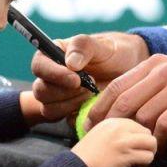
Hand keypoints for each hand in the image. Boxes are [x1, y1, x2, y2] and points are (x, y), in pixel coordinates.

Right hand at [31, 32, 148, 120]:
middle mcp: (51, 77)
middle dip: (65, 92)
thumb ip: (84, 47)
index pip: (39, 66)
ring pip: (49, 109)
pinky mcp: (68, 113)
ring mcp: (58, 97)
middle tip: (89, 86)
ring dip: (72, 104)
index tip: (75, 79)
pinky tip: (93, 105)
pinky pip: (64, 121)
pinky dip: (79, 116)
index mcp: (53, 55)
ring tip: (92, 93)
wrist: (127, 71)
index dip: (53, 74)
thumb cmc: (112, 53)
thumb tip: (70, 63)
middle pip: (40, 91)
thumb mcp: (102, 45)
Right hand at [72, 118, 156, 166]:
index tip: (135, 144)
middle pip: (147, 131)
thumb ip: (116, 129)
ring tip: (140, 158)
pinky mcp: (126, 155)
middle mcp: (120, 128)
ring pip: (151, 143)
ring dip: (148, 152)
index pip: (138, 123)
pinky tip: (137, 165)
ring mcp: (124, 141)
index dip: (138, 135)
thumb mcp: (99, 131)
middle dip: (145, 143)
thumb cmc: (85, 153)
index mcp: (113, 120)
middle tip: (139, 152)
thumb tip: (134, 132)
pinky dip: (145, 163)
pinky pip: (147, 157)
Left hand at [85, 54, 166, 145]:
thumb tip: (111, 111)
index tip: (90, 128)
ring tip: (140, 147)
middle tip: (111, 143)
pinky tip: (160, 146)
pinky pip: (166, 122)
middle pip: (125, 101)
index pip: (116, 87)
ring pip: (144, 115)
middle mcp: (164, 68)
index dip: (99, 109)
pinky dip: (159, 139)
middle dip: (114, 125)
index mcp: (153, 63)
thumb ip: (144, 89)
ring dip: (140, 136)